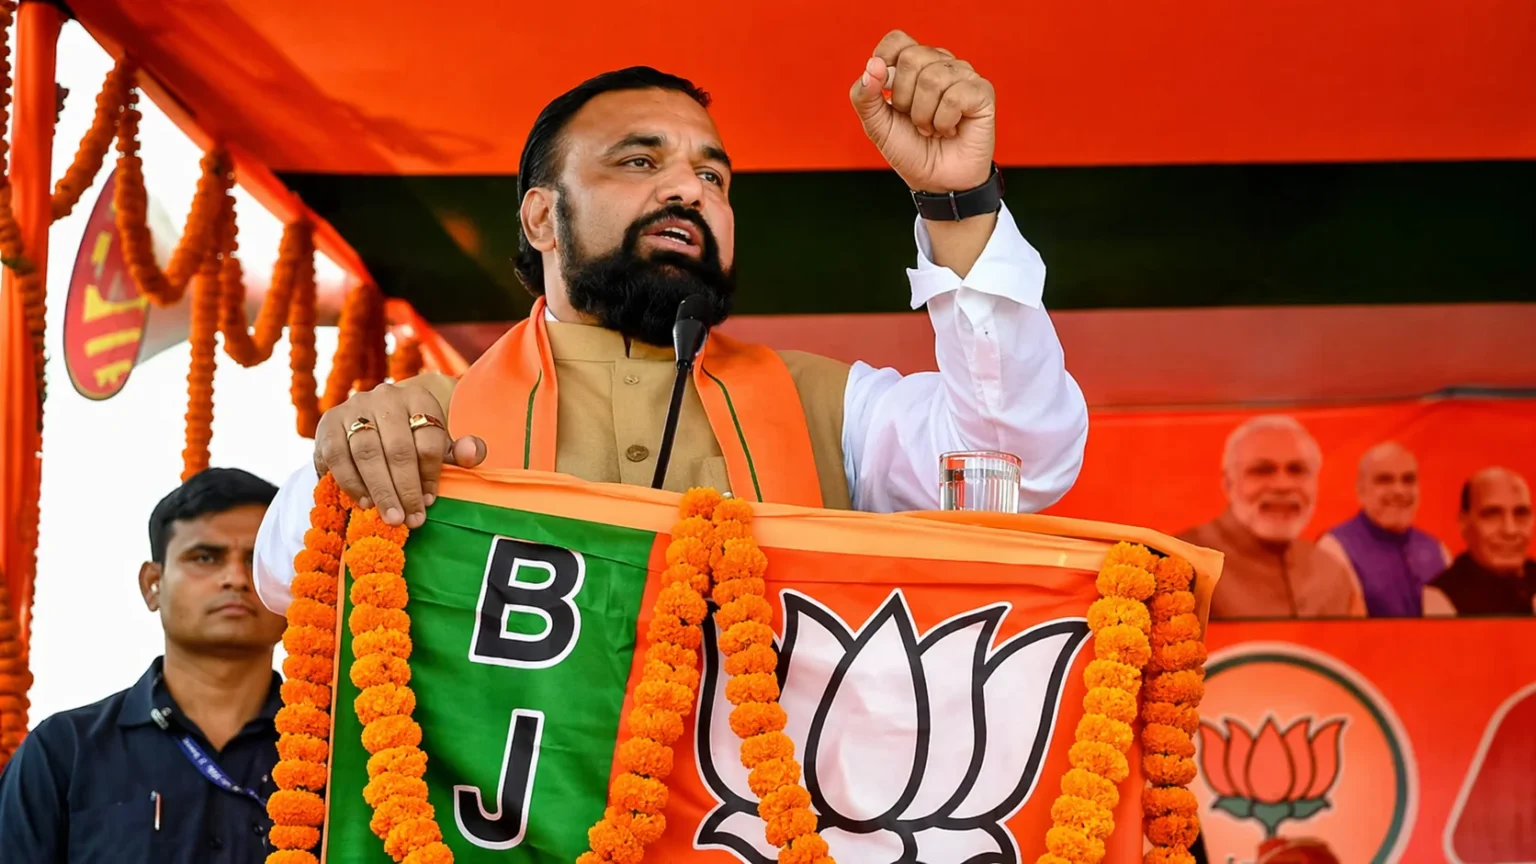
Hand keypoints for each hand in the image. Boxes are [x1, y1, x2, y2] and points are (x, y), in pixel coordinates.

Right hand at [313, 383, 484, 526]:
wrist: (372, 419)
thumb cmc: (413, 438)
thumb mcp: (440, 443)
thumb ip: (461, 451)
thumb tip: (473, 453)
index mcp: (419, 399)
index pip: (428, 439)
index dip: (430, 474)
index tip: (429, 502)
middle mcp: (386, 397)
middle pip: (397, 448)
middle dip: (405, 488)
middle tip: (410, 519)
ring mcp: (354, 407)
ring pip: (366, 452)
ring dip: (379, 489)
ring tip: (390, 516)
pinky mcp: (328, 422)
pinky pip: (337, 455)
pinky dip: (350, 482)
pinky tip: (364, 502)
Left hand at [849, 30, 996, 193]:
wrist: (936, 182)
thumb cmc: (911, 150)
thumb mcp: (877, 125)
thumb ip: (864, 95)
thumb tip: (873, 65)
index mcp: (914, 65)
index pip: (897, 40)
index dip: (886, 64)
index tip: (887, 94)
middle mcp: (940, 64)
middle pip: (911, 58)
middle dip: (904, 99)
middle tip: (914, 120)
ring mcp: (963, 76)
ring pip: (932, 78)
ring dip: (924, 115)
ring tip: (931, 128)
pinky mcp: (982, 92)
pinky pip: (954, 97)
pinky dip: (944, 122)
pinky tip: (949, 129)